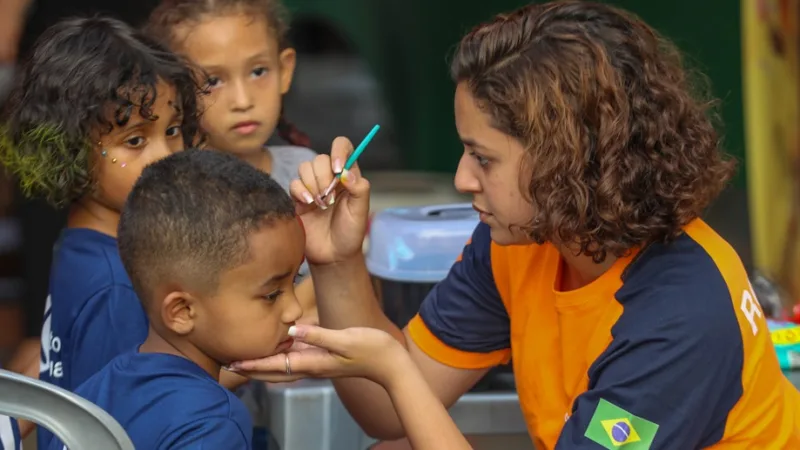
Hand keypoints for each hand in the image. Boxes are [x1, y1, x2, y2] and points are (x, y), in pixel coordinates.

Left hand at [229, 324, 405, 385]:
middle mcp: (313, 365)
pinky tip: (275, 347)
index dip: (254, 364)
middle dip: (252, 369)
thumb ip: (319, 334)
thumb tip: (292, 329)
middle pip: (275, 371)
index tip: (234, 362)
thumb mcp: (345, 338)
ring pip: (283, 366)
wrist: (390, 362)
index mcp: (314, 362)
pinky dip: (280, 356)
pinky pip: (296, 358)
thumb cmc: (371, 349)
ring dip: (262, 364)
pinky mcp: (324, 357)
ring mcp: (318, 362)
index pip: (277, 365)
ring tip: (244, 359)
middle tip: (229, 364)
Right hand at [290, 137, 369, 264]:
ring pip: (305, 167)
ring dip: (312, 183)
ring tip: (320, 203)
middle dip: (323, 176)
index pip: (343, 147)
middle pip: (320, 158)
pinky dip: (300, 190)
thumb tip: (347, 173)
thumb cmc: (350, 233)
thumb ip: (359, 189)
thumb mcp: (361, 212)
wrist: (333, 255)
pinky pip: (294, 183)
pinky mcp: (298, 198)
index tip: (338, 169)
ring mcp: (313, 187)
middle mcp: (330, 178)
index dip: (339, 150)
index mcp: (347, 176)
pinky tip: (308, 203)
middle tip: (329, 197)